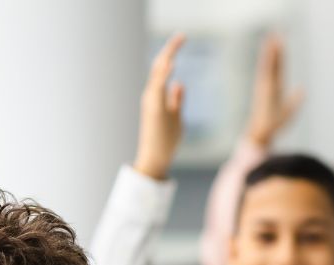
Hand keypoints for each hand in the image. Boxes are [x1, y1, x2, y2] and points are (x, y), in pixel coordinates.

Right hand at [132, 34, 185, 180]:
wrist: (155, 159)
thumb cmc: (165, 141)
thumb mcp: (176, 117)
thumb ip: (177, 100)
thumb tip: (179, 84)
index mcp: (156, 96)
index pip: (163, 69)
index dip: (171, 53)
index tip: (181, 40)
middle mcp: (151, 95)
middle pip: (159, 66)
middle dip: (170, 50)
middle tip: (182, 35)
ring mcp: (151, 102)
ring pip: (157, 73)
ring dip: (167, 56)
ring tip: (177, 41)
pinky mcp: (154, 110)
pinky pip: (158, 88)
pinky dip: (163, 74)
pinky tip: (171, 63)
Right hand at [245, 34, 301, 148]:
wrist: (262, 131)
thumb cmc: (274, 124)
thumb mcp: (289, 110)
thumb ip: (295, 99)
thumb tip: (302, 89)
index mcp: (276, 88)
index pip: (279, 69)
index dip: (281, 56)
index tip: (281, 44)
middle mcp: (270, 84)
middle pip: (274, 63)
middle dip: (275, 48)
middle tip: (276, 33)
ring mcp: (266, 85)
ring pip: (270, 63)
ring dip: (271, 50)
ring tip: (273, 36)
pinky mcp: (264, 87)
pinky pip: (267, 70)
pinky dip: (268, 59)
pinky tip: (269, 49)